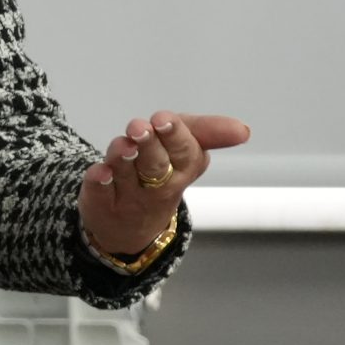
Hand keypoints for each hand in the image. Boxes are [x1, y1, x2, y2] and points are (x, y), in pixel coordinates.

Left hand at [78, 112, 250, 258]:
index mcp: (182, 170)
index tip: (163, 119)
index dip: (175, 136)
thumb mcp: (185, 149)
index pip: (185, 154)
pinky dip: (100, 183)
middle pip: (156, 166)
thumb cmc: (162, 175)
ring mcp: (128, 197)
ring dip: (123, 158)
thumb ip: (207, 132)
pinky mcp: (101, 204)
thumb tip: (244, 130)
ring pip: (126, 176)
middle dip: (149, 146)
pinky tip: (100, 171)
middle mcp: (156, 187)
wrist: (130, 226)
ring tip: (122, 145)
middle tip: (140, 128)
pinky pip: (101, 194)